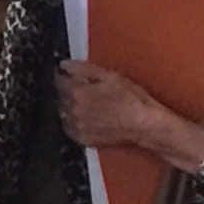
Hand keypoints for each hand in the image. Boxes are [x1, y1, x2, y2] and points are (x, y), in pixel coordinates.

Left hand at [56, 60, 203, 166]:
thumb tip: (64, 64)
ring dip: (68, 106)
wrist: (144, 125)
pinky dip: (72, 121)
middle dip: (66, 90)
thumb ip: (84, 69)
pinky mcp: (82, 139)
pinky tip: (85, 117)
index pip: (59, 81)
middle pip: (60, 97)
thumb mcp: (111, 76)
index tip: (66, 74)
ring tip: (84, 103)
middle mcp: (73, 110)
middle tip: (78, 87)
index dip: (62, 76)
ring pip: (63, 113)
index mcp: (78, 93)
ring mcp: (76, 126)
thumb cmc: (132, 99)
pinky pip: (69, 127)